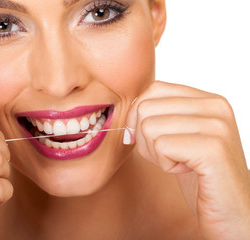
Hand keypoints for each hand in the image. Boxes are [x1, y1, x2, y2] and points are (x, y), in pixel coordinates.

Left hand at [125, 81, 249, 238]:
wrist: (232, 210)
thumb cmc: (199, 174)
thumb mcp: (179, 136)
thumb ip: (161, 115)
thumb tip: (130, 108)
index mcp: (208, 100)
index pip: (154, 89)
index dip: (138, 115)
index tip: (148, 138)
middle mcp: (215, 106)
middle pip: (146, 107)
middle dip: (145, 138)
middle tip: (170, 155)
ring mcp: (216, 126)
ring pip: (149, 127)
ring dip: (156, 154)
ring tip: (181, 163)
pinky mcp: (212, 149)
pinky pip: (161, 146)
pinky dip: (165, 165)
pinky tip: (187, 171)